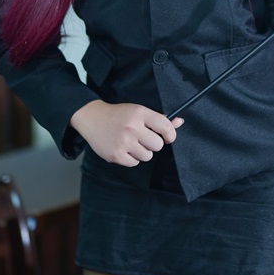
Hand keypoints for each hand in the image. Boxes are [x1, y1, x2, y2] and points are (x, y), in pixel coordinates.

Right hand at [69, 100, 183, 166]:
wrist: (93, 119)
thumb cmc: (119, 115)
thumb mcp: (139, 111)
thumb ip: (160, 119)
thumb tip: (180, 122)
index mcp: (139, 113)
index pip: (165, 126)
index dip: (170, 134)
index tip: (167, 137)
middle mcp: (132, 127)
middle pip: (157, 145)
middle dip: (153, 144)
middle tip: (143, 138)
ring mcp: (123, 142)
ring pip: (147, 156)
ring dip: (142, 151)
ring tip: (131, 142)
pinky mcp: (115, 155)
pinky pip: (134, 163)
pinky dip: (131, 158)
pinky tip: (123, 148)